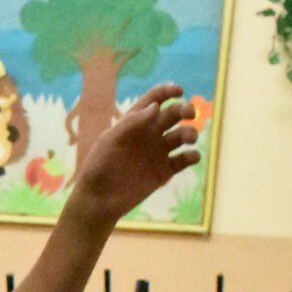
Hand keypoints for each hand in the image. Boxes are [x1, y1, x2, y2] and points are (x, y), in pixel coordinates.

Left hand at [63, 82, 200, 224]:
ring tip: (189, 139)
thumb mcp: (110, 141)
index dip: (167, 91)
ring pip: (183, 135)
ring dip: (190, 132)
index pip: (155, 99)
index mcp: (135, 122)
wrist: (99, 200)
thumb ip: (131, 122)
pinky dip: (193, 156)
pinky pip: (185, 159)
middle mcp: (150, 133)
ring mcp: (159, 152)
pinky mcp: (166, 171)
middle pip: (174, 114)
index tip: (179, 91)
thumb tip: (156, 106)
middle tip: (190, 112)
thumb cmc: (99, 167)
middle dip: (185, 109)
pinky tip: (190, 157)